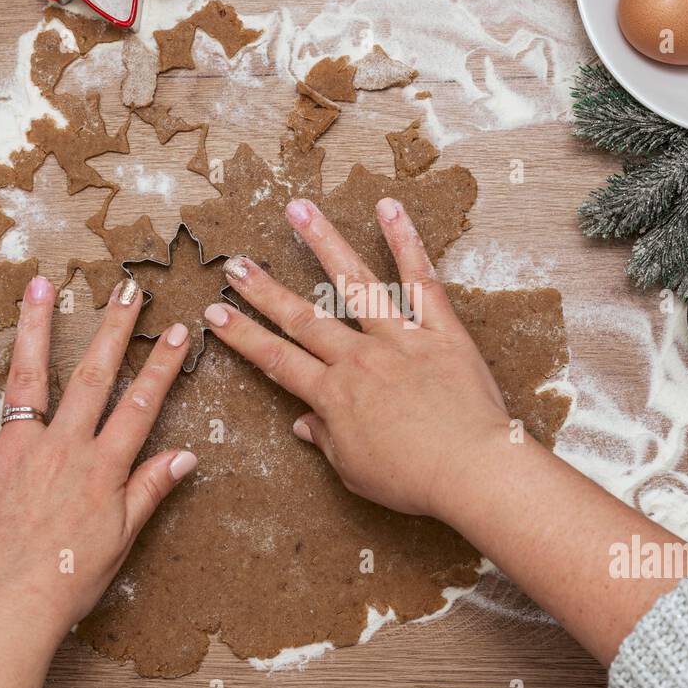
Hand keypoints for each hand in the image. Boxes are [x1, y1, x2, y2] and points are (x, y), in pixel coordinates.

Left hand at [0, 274, 197, 643]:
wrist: (6, 609)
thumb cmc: (67, 580)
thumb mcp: (122, 539)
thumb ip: (150, 491)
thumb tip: (185, 456)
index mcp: (103, 468)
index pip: (141, 405)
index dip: (162, 366)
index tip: (177, 331)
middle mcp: (63, 447)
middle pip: (94, 376)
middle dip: (114, 329)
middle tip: (127, 289)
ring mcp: (17, 448)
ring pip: (30, 375)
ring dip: (38, 326)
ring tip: (44, 284)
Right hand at [205, 197, 514, 522]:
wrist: (472, 471)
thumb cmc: (415, 480)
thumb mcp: (355, 472)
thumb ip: (326, 439)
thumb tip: (302, 423)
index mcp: (334, 396)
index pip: (278, 360)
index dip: (244, 336)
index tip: (214, 314)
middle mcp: (360, 359)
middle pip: (304, 317)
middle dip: (265, 289)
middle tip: (236, 264)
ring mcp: (400, 339)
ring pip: (355, 283)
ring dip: (324, 243)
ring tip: (299, 209)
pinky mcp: (441, 331)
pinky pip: (421, 281)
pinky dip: (406, 242)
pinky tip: (389, 208)